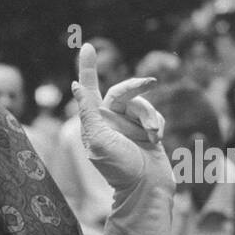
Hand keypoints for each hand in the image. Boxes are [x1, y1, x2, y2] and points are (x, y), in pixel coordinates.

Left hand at [72, 43, 170, 195]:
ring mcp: (130, 127)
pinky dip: (157, 123)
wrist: (147, 188)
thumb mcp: (98, 140)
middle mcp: (111, 122)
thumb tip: (76, 86)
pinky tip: (158, 139)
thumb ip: (88, 112)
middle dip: (135, 87)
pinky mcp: (147, 132)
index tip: (87, 46)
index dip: (87, 68)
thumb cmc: (119, 168)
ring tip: (154, 135)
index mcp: (95, 122)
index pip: (90, 89)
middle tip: (150, 82)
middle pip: (122, 92)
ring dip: (150, 116)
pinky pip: (154, 114)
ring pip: (141, 104)